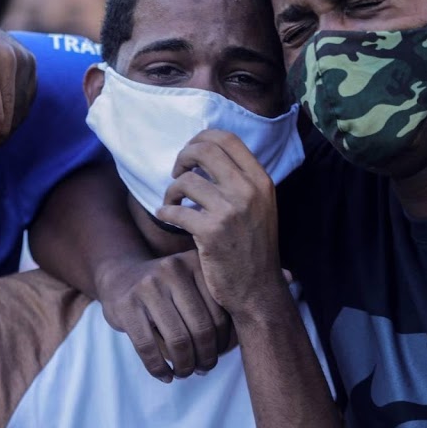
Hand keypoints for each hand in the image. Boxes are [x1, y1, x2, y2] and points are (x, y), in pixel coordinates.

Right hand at [94, 250, 232, 382]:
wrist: (120, 277)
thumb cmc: (168, 289)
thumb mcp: (192, 282)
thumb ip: (215, 303)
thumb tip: (239, 344)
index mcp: (197, 263)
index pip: (221, 312)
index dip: (223, 342)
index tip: (219, 354)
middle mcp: (174, 269)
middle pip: (201, 328)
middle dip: (206, 358)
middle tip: (204, 369)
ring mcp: (148, 286)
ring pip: (177, 340)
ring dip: (185, 367)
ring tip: (186, 373)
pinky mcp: (126, 306)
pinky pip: (148, 347)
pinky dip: (159, 369)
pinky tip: (166, 376)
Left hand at [156, 130, 285, 323]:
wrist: (258, 290)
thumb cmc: (254, 247)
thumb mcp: (261, 206)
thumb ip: (241, 180)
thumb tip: (207, 152)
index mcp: (261, 180)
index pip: (227, 139)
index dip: (202, 138)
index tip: (191, 153)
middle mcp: (248, 191)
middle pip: (204, 150)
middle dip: (183, 157)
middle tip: (178, 172)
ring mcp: (230, 211)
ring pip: (186, 181)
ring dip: (172, 189)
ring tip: (173, 201)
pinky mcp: (211, 232)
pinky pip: (175, 210)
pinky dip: (165, 211)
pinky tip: (166, 216)